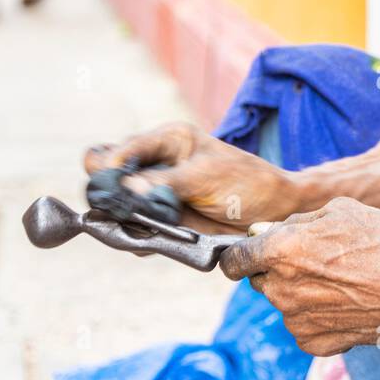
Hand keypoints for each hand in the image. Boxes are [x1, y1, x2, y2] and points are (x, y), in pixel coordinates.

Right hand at [83, 123, 301, 232]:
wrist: (273, 212)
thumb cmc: (245, 182)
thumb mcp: (204, 177)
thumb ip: (163, 183)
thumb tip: (125, 187)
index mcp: (166, 140)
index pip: (119, 150)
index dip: (110, 169)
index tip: (113, 188)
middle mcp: (156, 165)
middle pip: (107, 178)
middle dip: (110, 195)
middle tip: (124, 210)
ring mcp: (156, 195)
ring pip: (116, 209)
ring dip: (124, 221)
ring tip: (146, 226)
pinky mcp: (162, 221)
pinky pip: (135, 232)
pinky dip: (140, 238)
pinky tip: (157, 239)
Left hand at [219, 197, 379, 356]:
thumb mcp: (342, 210)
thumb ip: (296, 220)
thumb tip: (269, 230)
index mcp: (283, 250)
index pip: (233, 259)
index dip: (241, 254)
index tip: (252, 253)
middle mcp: (282, 288)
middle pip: (259, 280)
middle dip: (277, 269)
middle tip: (316, 260)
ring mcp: (296, 320)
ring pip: (283, 302)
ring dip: (299, 291)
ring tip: (342, 280)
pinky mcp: (314, 342)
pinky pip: (302, 325)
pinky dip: (316, 315)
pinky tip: (346, 301)